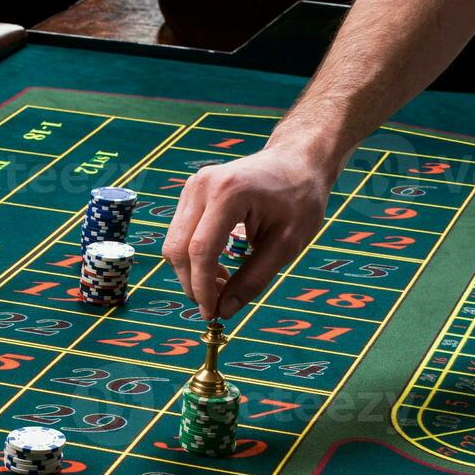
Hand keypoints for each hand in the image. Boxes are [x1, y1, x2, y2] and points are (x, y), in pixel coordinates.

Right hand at [162, 143, 332, 320]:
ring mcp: (192, 186)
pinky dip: (192, 257)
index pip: (200, 250)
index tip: (212, 314)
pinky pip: (179, 233)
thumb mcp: (286, 244)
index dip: (202, 288)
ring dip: (191, 272)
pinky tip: (216, 267)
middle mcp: (202, 186)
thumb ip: (253, 279)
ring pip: (174, 243)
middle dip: (192, 284)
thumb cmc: (300, 199)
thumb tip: (225, 311)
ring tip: (220, 285)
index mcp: (229, 193)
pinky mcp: (190, 192)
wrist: (297, 160)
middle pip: (178, 248)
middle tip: (215, 306)